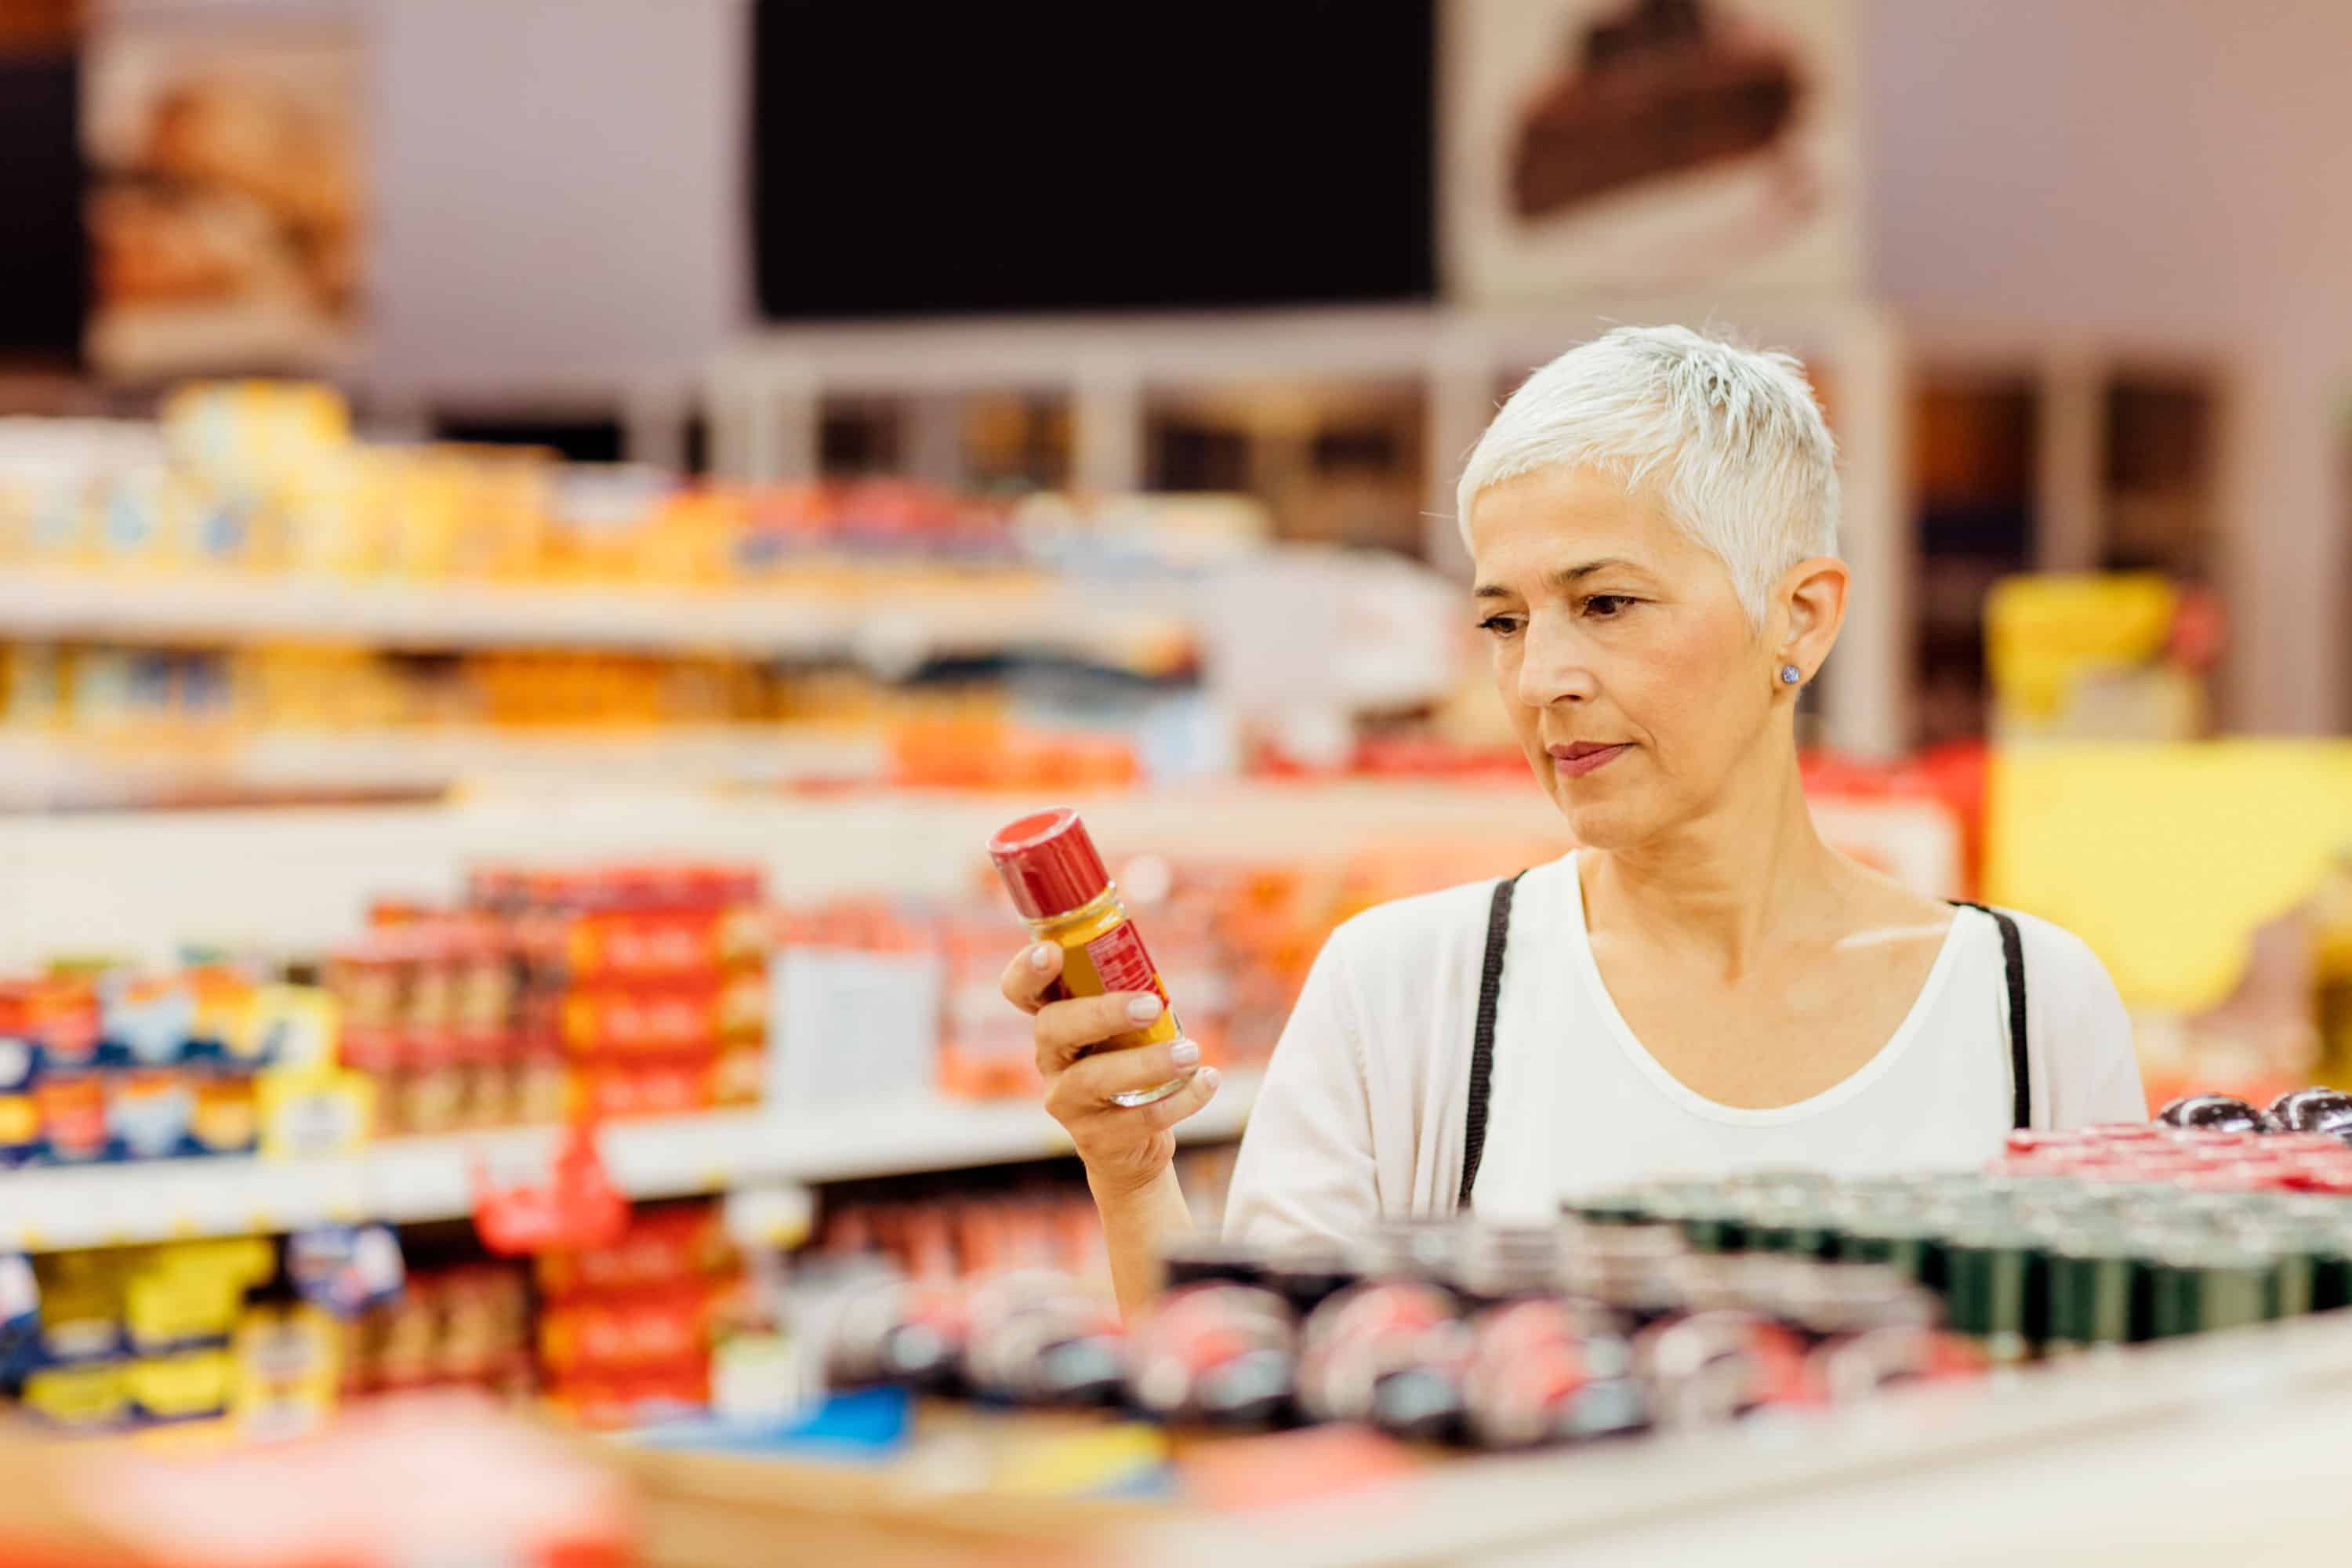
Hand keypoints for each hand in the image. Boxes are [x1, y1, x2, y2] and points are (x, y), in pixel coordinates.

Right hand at [1000, 940, 1220, 1196]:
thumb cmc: (1130, 1066)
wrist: (1132, 1145)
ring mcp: (1067, 1101)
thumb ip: (1129, 995)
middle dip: (1101, 1013)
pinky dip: (1180, 1098)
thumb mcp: (1125, 1028)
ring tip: (1190, 1053)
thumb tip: (1155, 962)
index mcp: (1055, 1021)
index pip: (1020, 990)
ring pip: (1092, 1079)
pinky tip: (1207, 1080)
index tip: (1052, 953)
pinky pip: (1136, 1118)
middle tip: (1151, 1007)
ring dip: (1147, 1063)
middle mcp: (1050, 1059)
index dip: (1026, 970)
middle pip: (1053, 1028)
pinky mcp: (1095, 1137)